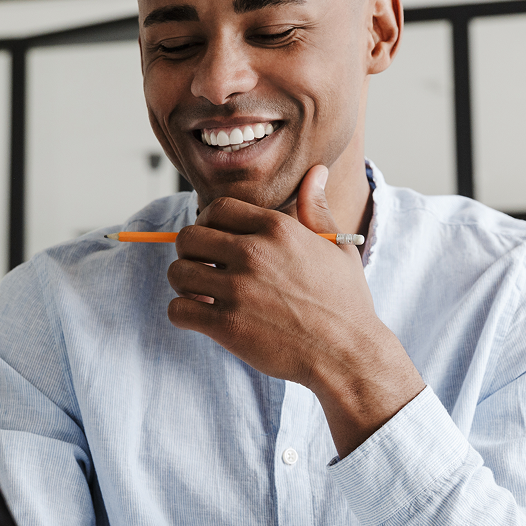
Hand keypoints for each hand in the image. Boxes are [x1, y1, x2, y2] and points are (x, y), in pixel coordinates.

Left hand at [167, 165, 424, 454]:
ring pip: (178, 272)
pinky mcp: (228, 325)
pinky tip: (201, 317)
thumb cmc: (345, 302)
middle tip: (204, 268)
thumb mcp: (337, 247)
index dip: (208, 222)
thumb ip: (317, 209)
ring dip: (184, 283)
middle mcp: (254, 253)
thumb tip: (317, 171)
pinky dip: (183, 314)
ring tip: (201, 294)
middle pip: (188, 237)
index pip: (217, 209)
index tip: (214, 240)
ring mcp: (238, 290)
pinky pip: (178, 310)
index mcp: (277, 228)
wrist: (347, 353)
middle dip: (191, 253)